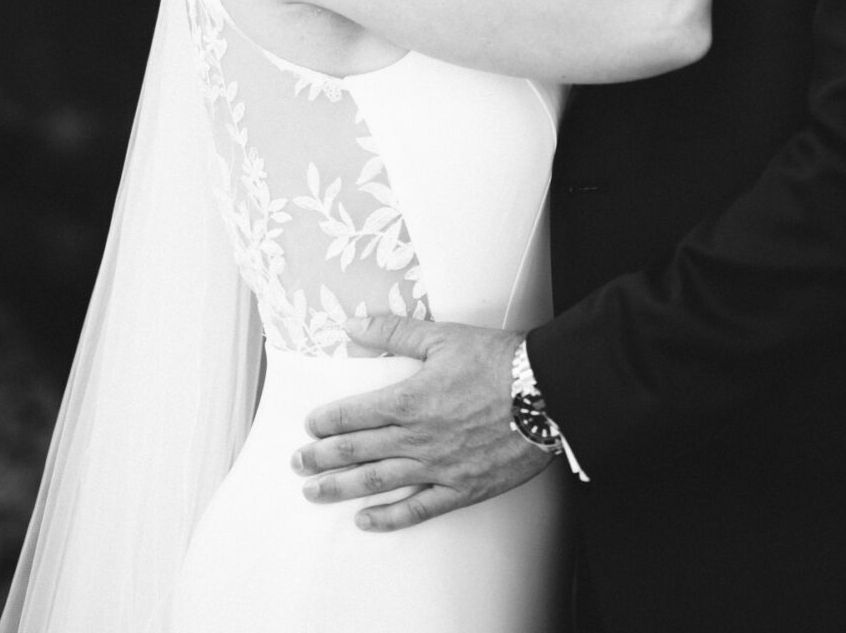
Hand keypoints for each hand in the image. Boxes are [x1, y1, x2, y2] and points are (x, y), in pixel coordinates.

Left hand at [289, 315, 553, 531]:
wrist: (548, 395)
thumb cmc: (499, 363)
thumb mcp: (442, 337)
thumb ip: (393, 332)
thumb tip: (353, 324)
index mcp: (409, 400)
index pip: (354, 414)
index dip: (326, 421)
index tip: (309, 426)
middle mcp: (417, 438)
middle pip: (357, 451)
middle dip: (322, 457)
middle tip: (297, 462)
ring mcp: (438, 467)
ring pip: (378, 482)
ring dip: (341, 488)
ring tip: (314, 492)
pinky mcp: (462, 488)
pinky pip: (419, 509)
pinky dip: (390, 517)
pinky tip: (366, 520)